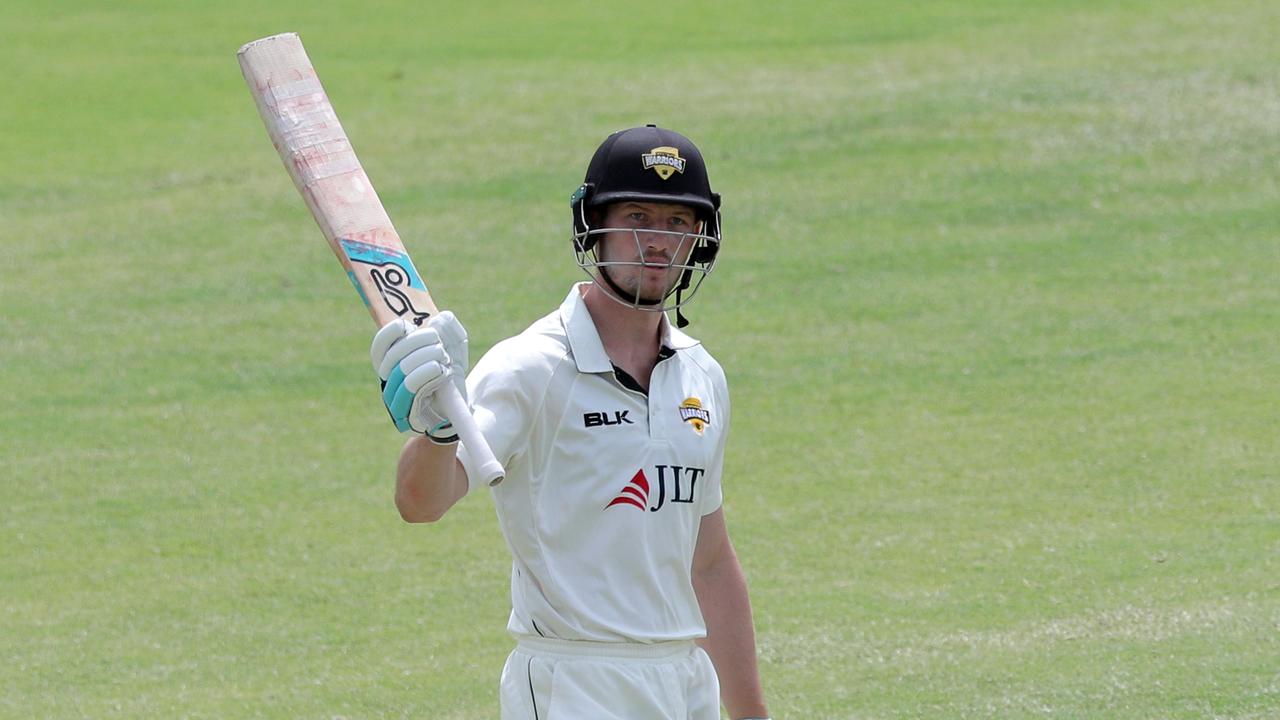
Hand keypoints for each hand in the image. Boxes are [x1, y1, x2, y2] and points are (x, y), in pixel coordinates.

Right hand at [370, 311, 468, 439]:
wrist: (457, 412)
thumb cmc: (451, 376)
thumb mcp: (454, 347)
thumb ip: (448, 328)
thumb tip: (439, 318)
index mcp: (392, 365)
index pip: (380, 347)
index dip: (389, 334)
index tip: (405, 324)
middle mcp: (388, 382)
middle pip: (393, 356)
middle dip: (417, 342)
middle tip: (438, 341)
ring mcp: (394, 399)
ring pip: (402, 371)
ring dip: (426, 359)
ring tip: (444, 357)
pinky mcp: (406, 413)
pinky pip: (412, 389)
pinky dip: (428, 375)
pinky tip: (443, 372)